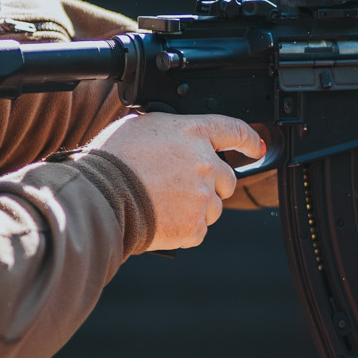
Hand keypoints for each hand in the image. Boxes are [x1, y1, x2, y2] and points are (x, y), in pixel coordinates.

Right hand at [87, 110, 263, 248]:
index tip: (257, 148)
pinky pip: (197, 230)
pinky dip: (183, 229)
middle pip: (227, 179)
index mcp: (193, 133)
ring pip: (213, 207)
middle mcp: (205, 163)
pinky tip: (160, 220)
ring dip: (195, 208)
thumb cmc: (111, 160)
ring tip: (162, 205)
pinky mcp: (194, 226)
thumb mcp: (140, 127)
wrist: (100, 196)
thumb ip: (169, 132)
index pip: (234, 130)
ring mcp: (202, 196)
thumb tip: (173, 139)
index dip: (249, 140)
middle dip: (210, 185)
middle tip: (180, 188)